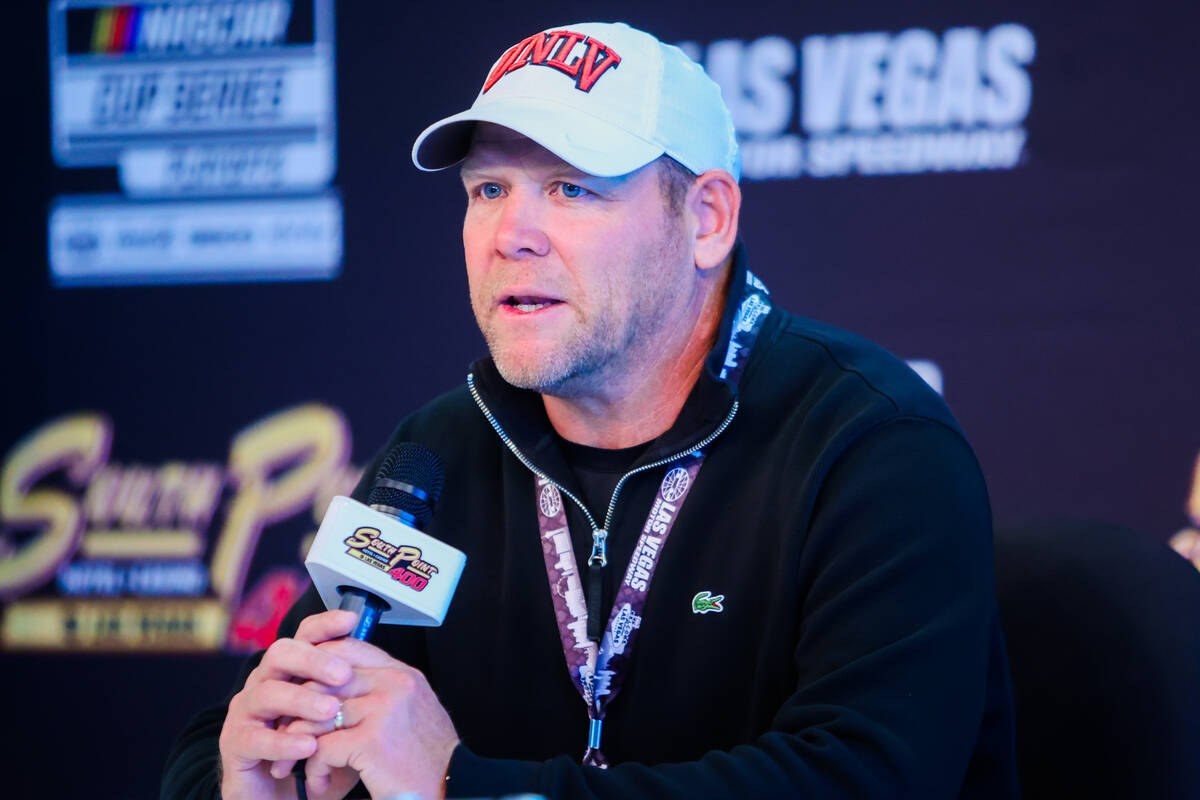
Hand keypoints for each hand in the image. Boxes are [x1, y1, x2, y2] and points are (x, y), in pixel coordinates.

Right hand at [217, 610, 358, 799]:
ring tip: (329, 711)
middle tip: (343, 674)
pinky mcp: (235, 743)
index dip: (325, 625)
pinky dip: (283, 742)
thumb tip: (391, 672)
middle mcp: (265, 682)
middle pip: (281, 653)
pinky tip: (307, 747)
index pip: (304, 636)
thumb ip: (356, 698)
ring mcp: (246, 711)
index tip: (351, 620)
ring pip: (267, 692)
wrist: (282, 795)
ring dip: (301, 700)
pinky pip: (254, 737)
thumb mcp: (342, 723)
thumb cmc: (316, 753)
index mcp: (291, 671)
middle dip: (313, 660)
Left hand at [283, 637, 459, 799]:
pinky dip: (315, 769)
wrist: (452, 788)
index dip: (316, 666)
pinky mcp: (371, 741)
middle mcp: (395, 684)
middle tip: (287, 733)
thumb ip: (381, 691)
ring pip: (317, 715)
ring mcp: (383, 710)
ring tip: (297, 764)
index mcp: (403, 674)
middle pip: (325, 679)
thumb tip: (334, 685)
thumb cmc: (427, 760)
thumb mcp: (411, 711)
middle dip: (298, 709)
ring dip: (300, 744)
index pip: (348, 648)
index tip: (301, 691)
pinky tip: (321, 782)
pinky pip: (322, 749)